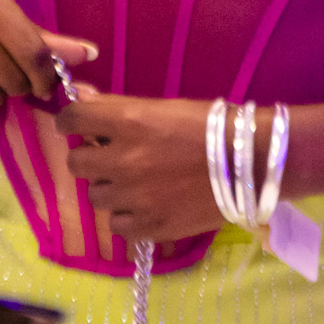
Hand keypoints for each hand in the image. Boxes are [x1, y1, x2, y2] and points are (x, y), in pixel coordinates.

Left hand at [53, 92, 223, 243]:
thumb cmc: (210, 126)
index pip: (71, 119)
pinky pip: (118, 225)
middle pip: (76, 163)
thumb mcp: (162, 107)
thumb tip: (76, 95)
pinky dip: (129, 216)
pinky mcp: (150, 227)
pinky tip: (148, 206)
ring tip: (138, 183)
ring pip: (96, 196)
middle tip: (113, 157)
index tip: (82, 127)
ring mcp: (136, 198)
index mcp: (128, 122)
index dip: (72, 122)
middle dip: (90, 158)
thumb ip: (116, 107)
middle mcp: (124, 161)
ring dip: (111, 188)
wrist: (252, 163)